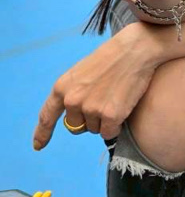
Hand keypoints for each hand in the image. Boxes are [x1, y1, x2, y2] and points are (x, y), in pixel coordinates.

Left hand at [32, 23, 163, 148]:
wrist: (134, 51)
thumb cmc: (110, 59)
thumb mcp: (80, 73)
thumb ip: (72, 93)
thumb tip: (75, 118)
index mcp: (62, 87)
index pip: (47, 116)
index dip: (42, 133)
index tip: (38, 146)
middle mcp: (72, 100)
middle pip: (76, 126)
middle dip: (88, 120)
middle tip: (103, 101)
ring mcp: (91, 109)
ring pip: (94, 130)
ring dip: (104, 121)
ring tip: (114, 98)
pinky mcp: (110, 116)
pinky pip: (109, 133)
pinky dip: (116, 126)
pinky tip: (122, 107)